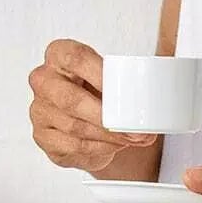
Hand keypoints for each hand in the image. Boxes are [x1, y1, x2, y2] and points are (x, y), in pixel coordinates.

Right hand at [29, 38, 158, 173]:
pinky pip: (73, 146)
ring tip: (132, 138)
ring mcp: (39, 109)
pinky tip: (113, 145)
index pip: (76, 58)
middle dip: (107, 117)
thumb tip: (162, 91)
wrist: (91, 119)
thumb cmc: (102, 91)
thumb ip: (134, 78)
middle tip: (135, 129)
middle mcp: (44, 79)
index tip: (124, 90)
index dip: (100, 74)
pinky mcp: (43, 136)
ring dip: (108, 136)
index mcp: (59, 54)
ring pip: (74, 126)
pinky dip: (98, 148)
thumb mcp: (115, 76)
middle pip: (71, 99)